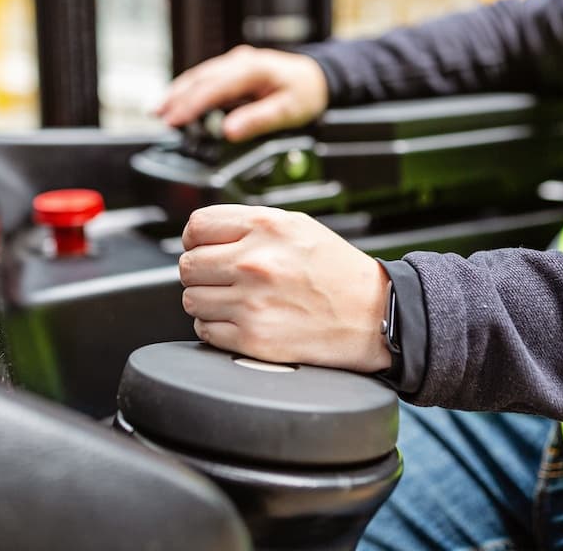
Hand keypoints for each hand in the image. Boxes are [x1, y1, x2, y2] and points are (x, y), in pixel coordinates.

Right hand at [155, 45, 328, 141]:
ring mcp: (235, 63)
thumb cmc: (306, 92)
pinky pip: (206, 78)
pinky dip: (189, 89)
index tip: (175, 120)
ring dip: (178, 92)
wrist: (318, 77)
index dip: (191, 104)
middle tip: (159, 117)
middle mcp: (240, 61)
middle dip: (177, 97)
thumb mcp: (288, 110)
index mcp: (252, 68)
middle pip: (200, 78)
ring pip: (199, 75)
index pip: (214, 87)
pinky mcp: (233, 69)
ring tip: (159, 110)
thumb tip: (228, 132)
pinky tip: (178, 101)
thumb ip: (258, 120)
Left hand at [179, 204, 391, 372]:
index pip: (197, 227)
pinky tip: (241, 320)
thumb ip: (250, 225)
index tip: (203, 248)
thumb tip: (205, 234)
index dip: (195, 239)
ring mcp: (251, 303)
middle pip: (188, 265)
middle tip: (221, 278)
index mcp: (265, 227)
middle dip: (201, 272)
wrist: (374, 314)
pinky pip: (205, 331)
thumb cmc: (338, 271)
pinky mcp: (253, 339)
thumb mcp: (297, 226)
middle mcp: (254, 263)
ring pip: (191, 300)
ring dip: (207, 301)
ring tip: (234, 300)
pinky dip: (216, 327)